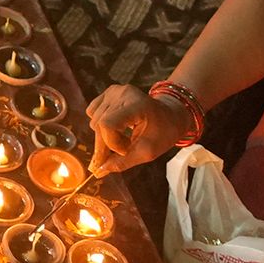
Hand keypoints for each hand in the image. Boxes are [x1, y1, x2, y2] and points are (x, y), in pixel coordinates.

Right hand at [87, 81, 201, 169]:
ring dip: (105, 137)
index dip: (112, 143)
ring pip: (94, 121)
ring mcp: (114, 91)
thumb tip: (98, 172)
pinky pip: (92, 113)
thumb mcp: (148, 152)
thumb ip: (122, 162)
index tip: (125, 151)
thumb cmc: (163, 133)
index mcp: (138, 104)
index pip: (108, 125)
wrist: (170, 115)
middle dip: (106, 145)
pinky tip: (116, 129)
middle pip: (99, 125)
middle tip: (119, 154)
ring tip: (123, 139)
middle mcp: (123, 93)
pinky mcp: (109, 92)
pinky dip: (100, 126)